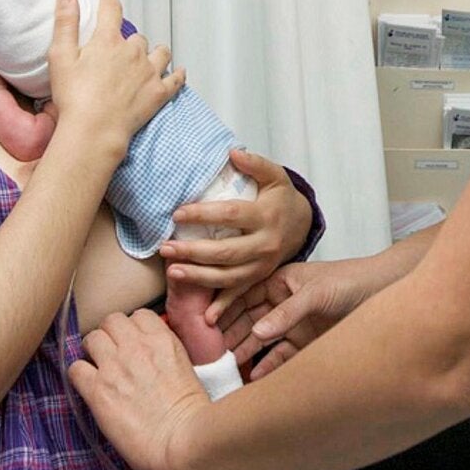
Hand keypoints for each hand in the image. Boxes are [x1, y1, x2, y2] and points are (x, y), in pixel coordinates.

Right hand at [47, 0, 183, 164]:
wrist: (95, 129)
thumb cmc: (74, 96)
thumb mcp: (60, 56)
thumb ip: (66, 22)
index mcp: (108, 40)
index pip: (112, 9)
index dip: (108, 2)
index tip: (107, 1)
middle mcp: (133, 51)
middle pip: (136, 37)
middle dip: (128, 41)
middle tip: (119, 51)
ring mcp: (150, 71)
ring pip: (160, 52)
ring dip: (155, 53)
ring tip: (148, 58)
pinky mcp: (159, 92)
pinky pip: (175, 79)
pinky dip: (177, 74)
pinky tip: (177, 72)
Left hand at [68, 310, 206, 469]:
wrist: (182, 440)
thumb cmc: (191, 413)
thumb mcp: (186, 367)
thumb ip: (165, 353)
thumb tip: (150, 356)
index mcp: (162, 339)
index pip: (138, 315)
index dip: (133, 329)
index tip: (132, 342)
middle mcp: (136, 347)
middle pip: (111, 320)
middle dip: (110, 335)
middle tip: (112, 353)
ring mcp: (115, 366)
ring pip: (91, 338)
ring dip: (93, 352)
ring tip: (99, 368)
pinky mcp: (98, 390)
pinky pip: (75, 369)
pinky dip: (79, 376)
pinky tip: (90, 387)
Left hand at [157, 149, 312, 319]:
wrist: (303, 224)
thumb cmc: (281, 198)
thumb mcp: (275, 176)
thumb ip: (256, 164)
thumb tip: (233, 152)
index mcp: (265, 216)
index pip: (230, 216)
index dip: (203, 214)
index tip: (177, 213)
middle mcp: (265, 244)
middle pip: (225, 252)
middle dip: (192, 252)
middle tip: (166, 248)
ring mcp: (262, 265)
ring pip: (228, 276)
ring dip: (199, 277)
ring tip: (173, 273)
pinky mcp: (259, 278)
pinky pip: (239, 294)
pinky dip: (223, 307)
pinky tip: (205, 318)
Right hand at [215, 259, 375, 379]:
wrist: (382, 292)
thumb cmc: (349, 280)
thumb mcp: (316, 293)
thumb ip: (287, 313)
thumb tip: (258, 333)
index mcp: (279, 281)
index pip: (245, 294)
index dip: (224, 306)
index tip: (206, 323)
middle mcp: (282, 302)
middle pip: (249, 319)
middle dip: (230, 333)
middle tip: (211, 351)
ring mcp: (293, 323)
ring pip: (262, 339)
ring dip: (245, 352)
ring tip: (227, 366)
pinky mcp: (306, 342)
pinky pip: (281, 356)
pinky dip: (268, 366)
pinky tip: (256, 376)